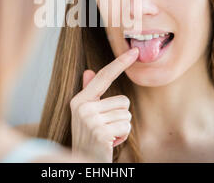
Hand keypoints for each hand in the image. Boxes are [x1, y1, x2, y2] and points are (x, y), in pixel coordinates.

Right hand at [70, 47, 138, 161]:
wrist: (82, 162)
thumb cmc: (88, 137)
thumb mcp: (86, 115)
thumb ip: (89, 93)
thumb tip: (89, 71)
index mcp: (80, 100)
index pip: (104, 77)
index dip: (120, 63)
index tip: (134, 52)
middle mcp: (83, 108)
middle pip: (123, 100)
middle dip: (120, 115)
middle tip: (107, 128)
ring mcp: (91, 120)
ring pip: (127, 114)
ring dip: (122, 126)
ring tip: (108, 135)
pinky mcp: (101, 132)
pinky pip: (126, 126)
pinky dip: (123, 136)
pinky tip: (110, 142)